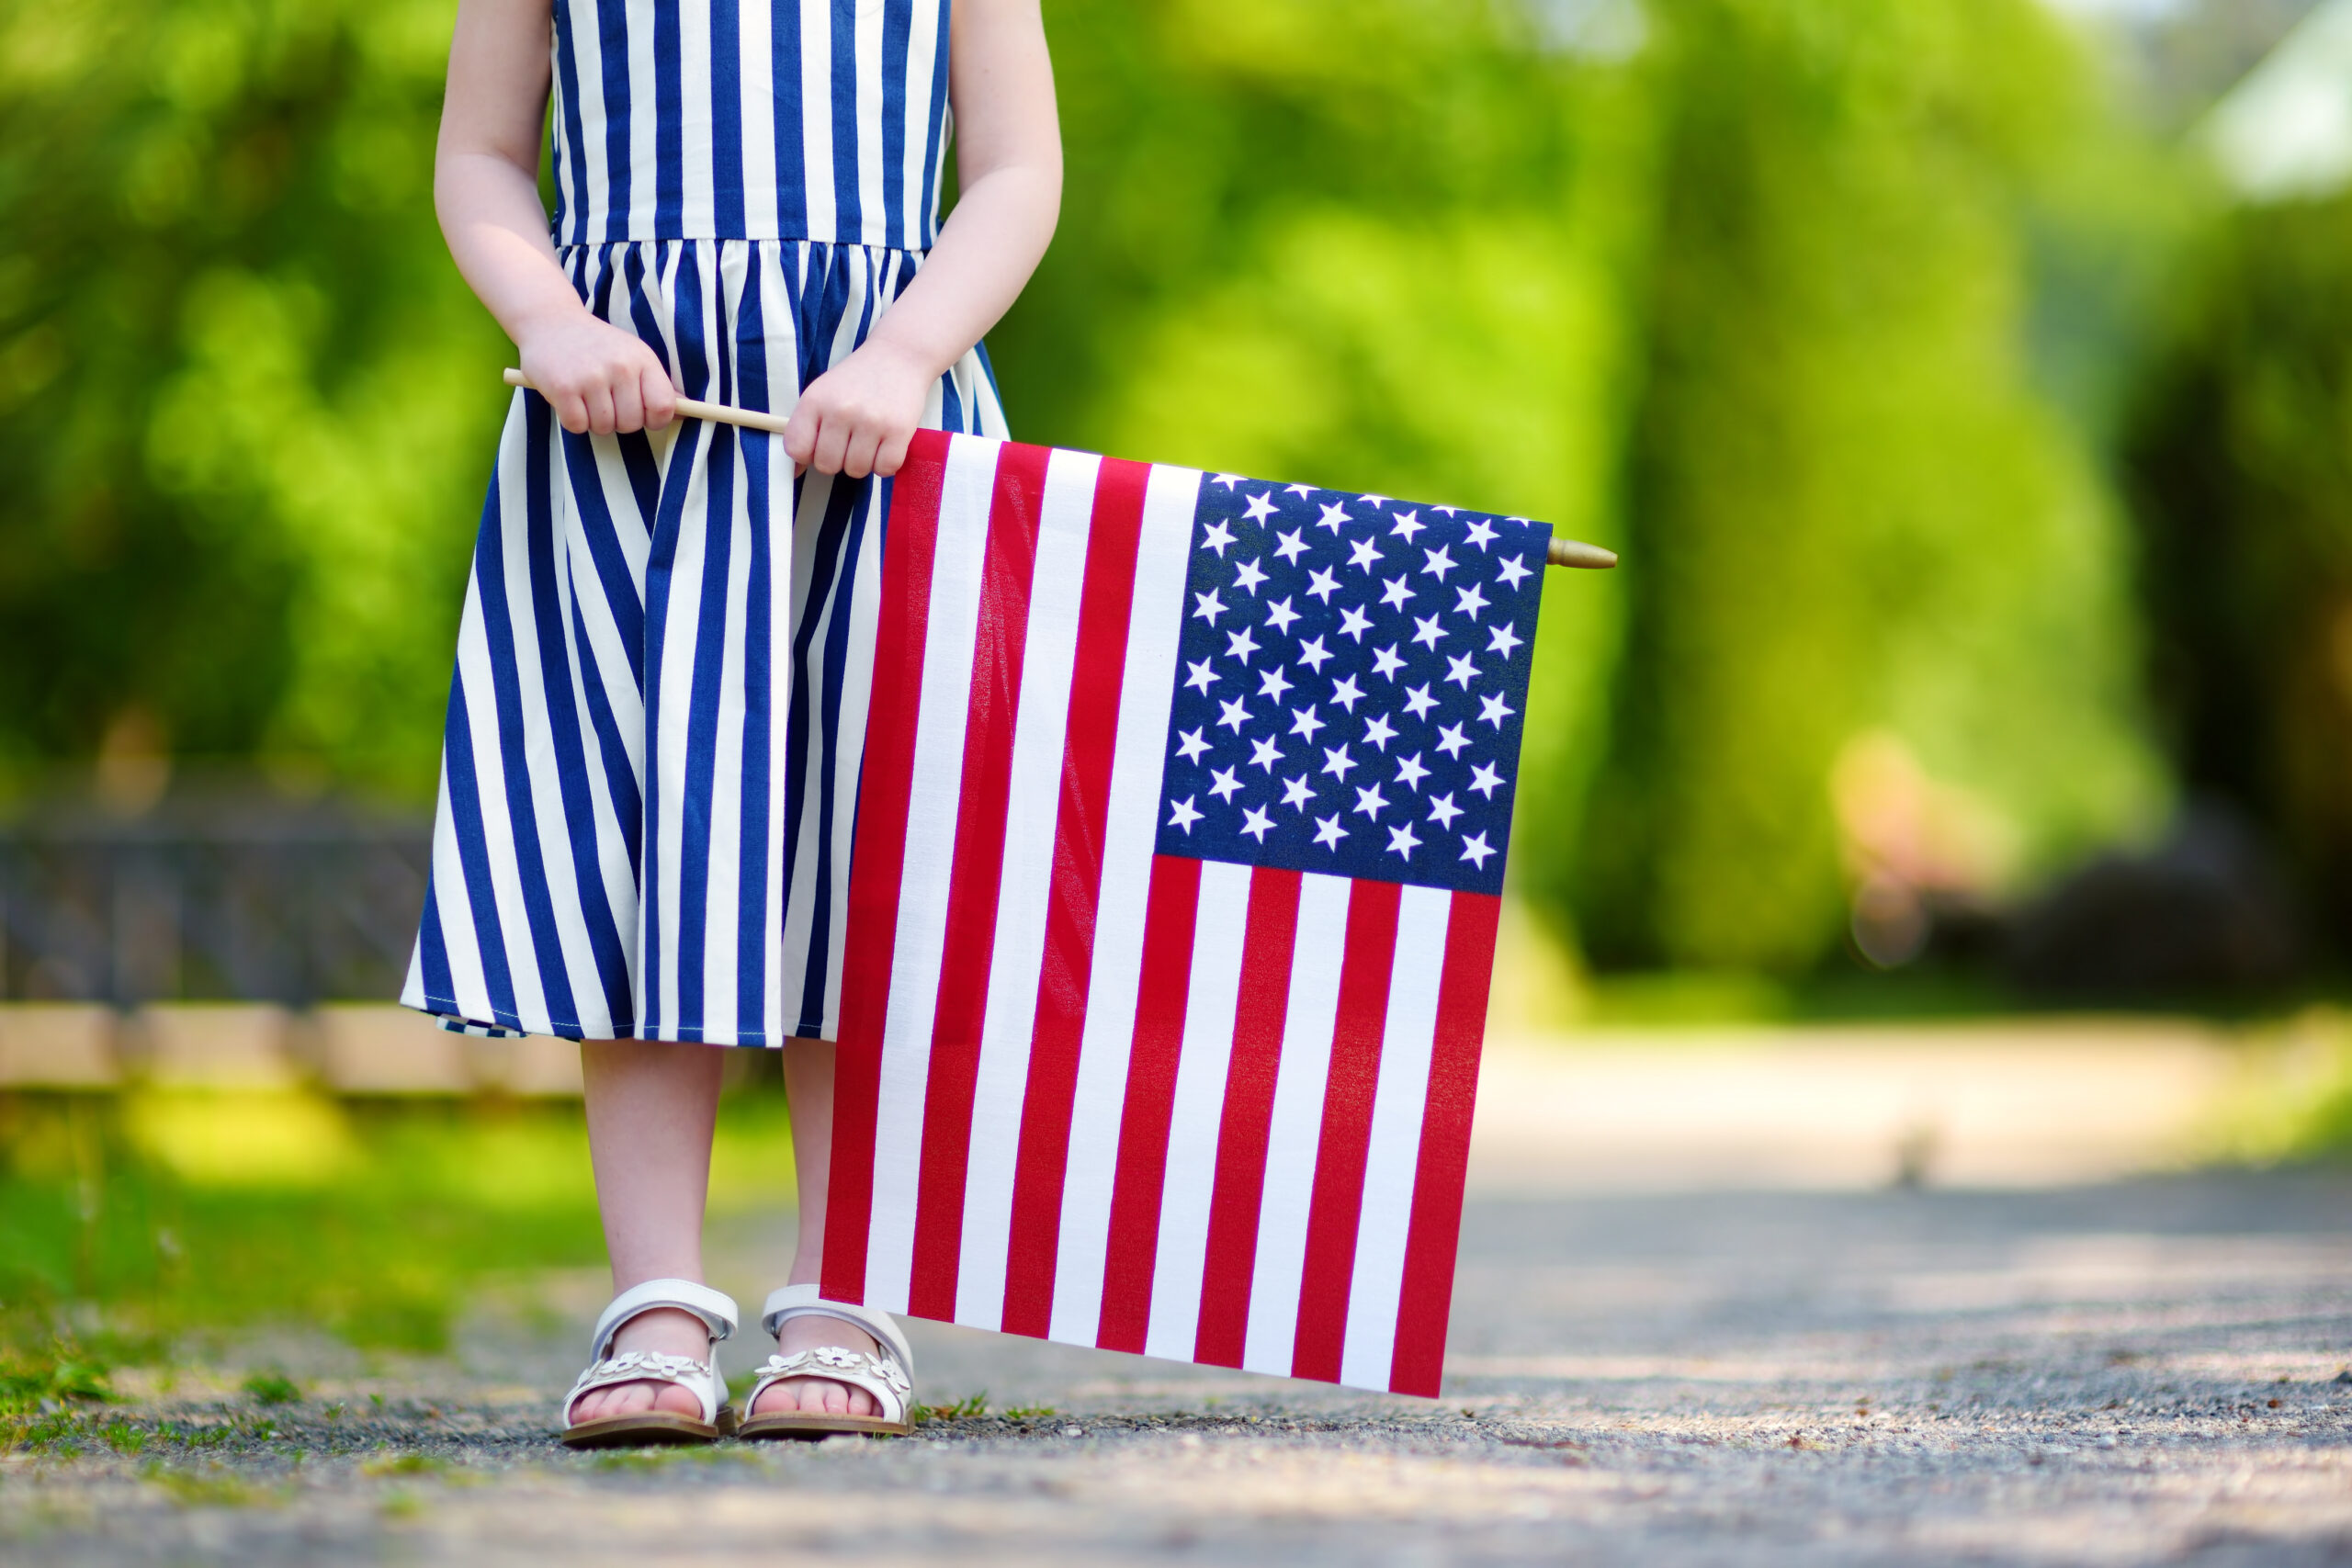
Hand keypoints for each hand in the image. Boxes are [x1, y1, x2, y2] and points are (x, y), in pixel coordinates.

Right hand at [518, 311, 677, 435]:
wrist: (551, 320)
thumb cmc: (598, 345)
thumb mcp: (634, 355)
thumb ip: (658, 385)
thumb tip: (689, 411)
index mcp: (643, 359)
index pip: (663, 407)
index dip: (653, 420)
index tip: (640, 413)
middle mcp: (620, 367)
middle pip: (631, 424)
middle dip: (618, 421)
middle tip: (605, 400)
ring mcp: (591, 377)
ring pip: (603, 427)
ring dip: (593, 421)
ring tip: (586, 396)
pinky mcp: (563, 387)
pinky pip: (577, 426)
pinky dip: (572, 420)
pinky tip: (569, 399)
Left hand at [784, 339, 934, 478]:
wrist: (898, 356)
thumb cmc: (856, 380)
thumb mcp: (822, 394)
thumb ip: (806, 428)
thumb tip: (795, 472)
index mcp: (815, 401)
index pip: (797, 449)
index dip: (808, 454)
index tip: (821, 443)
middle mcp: (840, 411)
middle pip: (827, 466)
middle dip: (838, 460)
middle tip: (849, 441)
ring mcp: (871, 421)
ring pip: (856, 470)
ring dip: (863, 462)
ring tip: (868, 440)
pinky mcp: (899, 430)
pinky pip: (885, 469)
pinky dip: (885, 464)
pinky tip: (885, 445)